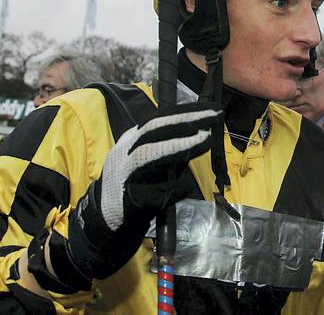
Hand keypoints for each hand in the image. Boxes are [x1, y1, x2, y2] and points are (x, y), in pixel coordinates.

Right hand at [65, 102, 221, 282]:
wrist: (105, 219)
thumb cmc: (135, 185)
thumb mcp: (152, 160)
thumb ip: (172, 148)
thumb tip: (203, 132)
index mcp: (132, 139)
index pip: (160, 118)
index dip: (187, 112)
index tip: (213, 109)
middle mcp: (125, 151)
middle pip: (154, 128)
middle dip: (186, 120)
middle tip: (214, 118)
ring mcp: (122, 174)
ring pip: (149, 154)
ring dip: (179, 146)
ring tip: (205, 140)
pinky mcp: (125, 198)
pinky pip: (154, 192)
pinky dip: (173, 188)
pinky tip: (186, 187)